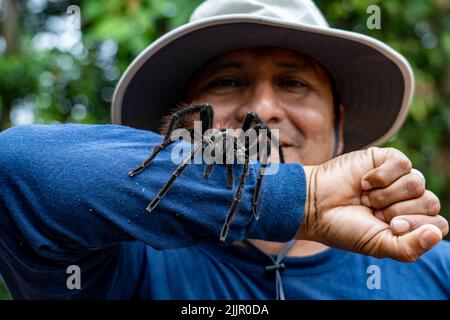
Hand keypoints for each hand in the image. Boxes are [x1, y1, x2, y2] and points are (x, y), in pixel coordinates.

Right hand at [296, 147, 447, 261]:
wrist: (315, 205)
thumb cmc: (344, 227)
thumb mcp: (378, 245)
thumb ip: (409, 247)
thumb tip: (435, 234)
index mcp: (410, 223)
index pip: (437, 224)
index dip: (417, 226)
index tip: (390, 227)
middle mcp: (407, 200)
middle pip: (430, 202)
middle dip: (398, 211)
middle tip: (373, 212)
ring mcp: (398, 178)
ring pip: (417, 184)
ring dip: (385, 195)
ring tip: (365, 198)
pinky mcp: (386, 159)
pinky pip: (403, 165)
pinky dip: (381, 177)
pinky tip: (364, 183)